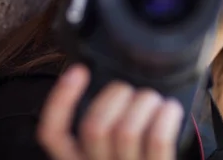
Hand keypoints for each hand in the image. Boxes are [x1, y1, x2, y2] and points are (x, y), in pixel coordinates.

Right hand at [37, 64, 184, 159]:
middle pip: (94, 127)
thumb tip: (107, 81)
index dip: (60, 100)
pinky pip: (157, 140)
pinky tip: (170, 108)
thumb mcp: (107, 149)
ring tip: (156, 100)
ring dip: (145, 102)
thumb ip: (101, 125)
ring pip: (126, 131)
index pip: (52, 134)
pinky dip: (166, 115)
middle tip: (133, 90)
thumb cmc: (134, 157)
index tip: (78, 71)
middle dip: (117, 94)